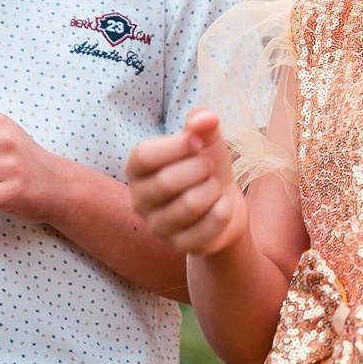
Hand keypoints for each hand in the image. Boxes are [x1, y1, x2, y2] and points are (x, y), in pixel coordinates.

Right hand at [123, 109, 248, 256]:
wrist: (225, 204)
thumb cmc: (207, 167)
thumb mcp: (205, 139)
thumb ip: (201, 121)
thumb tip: (206, 117)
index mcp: (137, 170)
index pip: (145, 157)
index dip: (177, 146)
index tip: (198, 142)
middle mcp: (140, 200)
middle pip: (167, 182)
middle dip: (201, 169)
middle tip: (209, 168)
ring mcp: (158, 226)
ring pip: (189, 204)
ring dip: (213, 189)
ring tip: (214, 187)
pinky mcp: (181, 245)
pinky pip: (207, 227)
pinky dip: (223, 211)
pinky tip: (222, 206)